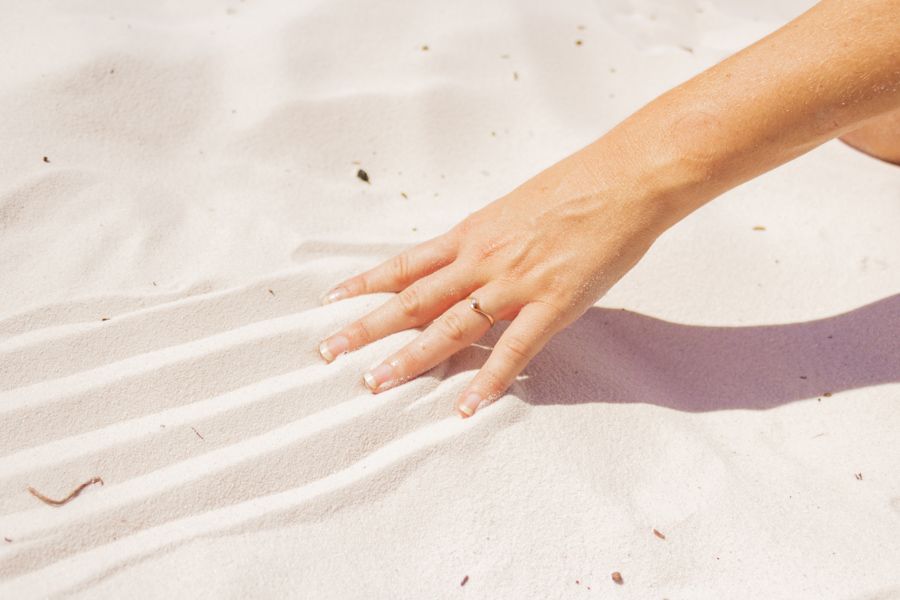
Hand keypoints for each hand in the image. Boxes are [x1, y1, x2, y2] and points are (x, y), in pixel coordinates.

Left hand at [316, 148, 668, 417]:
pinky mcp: (553, 304)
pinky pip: (514, 350)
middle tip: (329, 352)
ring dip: (410, 358)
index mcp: (471, 233)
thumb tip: (467, 258)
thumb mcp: (515, 207)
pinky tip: (465, 407)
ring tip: (375, 383)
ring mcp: (514, 283)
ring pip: (450, 326)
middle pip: (412, 299)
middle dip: (368, 327)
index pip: (405, 264)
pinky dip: (488, 380)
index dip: (366, 284)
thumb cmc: (575, 185)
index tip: (332, 302)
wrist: (625, 178)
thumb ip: (487, 239)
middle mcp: (481, 258)